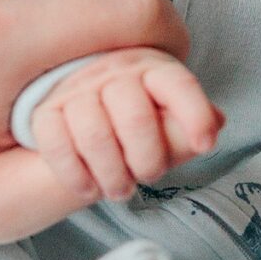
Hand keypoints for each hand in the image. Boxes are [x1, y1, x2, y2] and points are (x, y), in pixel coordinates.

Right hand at [29, 48, 221, 202]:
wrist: (84, 92)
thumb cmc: (137, 107)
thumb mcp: (168, 110)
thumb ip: (191, 121)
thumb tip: (215, 123)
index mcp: (152, 69)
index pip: (177, 85)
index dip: (194, 114)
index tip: (206, 144)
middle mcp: (113, 71)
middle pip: (136, 117)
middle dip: (147, 159)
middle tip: (148, 176)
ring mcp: (76, 89)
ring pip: (94, 134)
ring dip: (112, 174)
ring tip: (121, 190)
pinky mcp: (45, 111)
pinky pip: (55, 144)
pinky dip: (75, 175)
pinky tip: (88, 189)